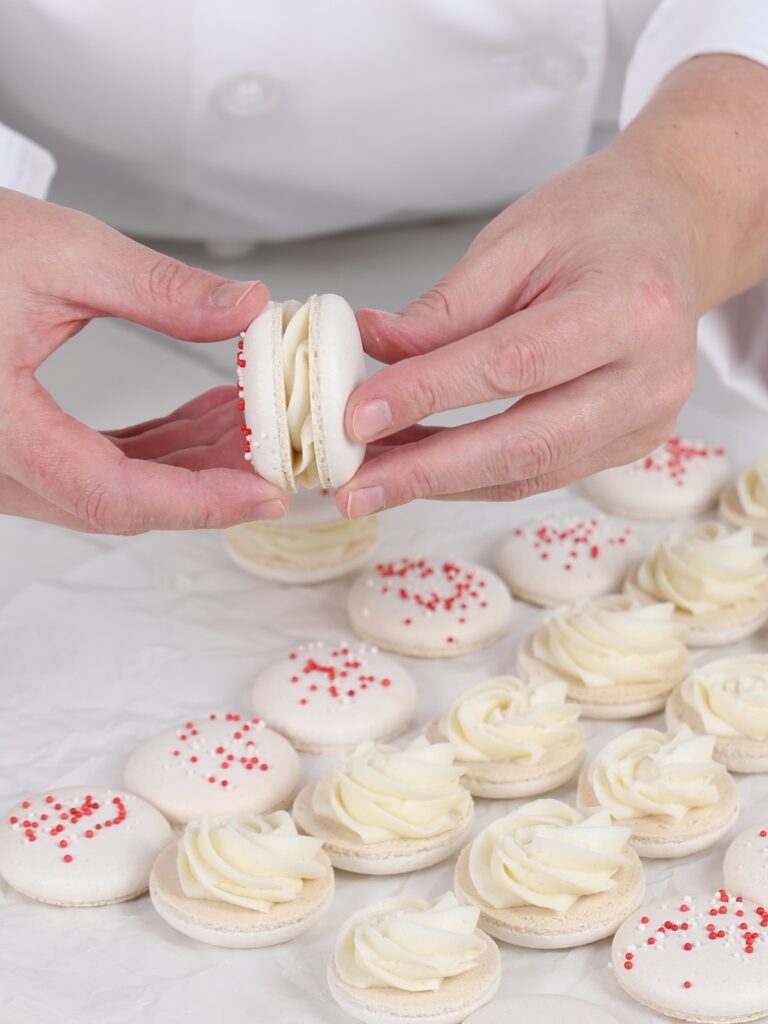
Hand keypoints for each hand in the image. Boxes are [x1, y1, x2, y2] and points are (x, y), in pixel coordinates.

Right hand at [0, 189, 286, 532]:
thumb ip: (158, 290)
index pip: (112, 493)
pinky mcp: (19, 445)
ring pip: (113, 488)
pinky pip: (96, 464)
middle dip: (209, 483)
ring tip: (254, 424)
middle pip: (121, 502)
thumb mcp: (60, 251)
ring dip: (189, 464)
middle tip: (277, 456)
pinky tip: (206, 417)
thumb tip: (245, 308)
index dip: (198, 502)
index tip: (264, 492)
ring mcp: (5, 461)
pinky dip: (158, 450)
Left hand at [337, 55, 767, 517]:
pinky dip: (475, 476)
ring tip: (373, 479)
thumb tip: (373, 350)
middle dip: (427, 472)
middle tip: (354, 489)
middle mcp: (650, 376)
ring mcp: (647, 419)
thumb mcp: (516, 241)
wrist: (673, 230)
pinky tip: (423, 467)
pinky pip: (541, 474)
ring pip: (529, 473)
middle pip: (524, 444)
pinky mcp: (632, 443)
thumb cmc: (600, 221)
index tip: (356, 416)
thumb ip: (446, 309)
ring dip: (442, 481)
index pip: (511, 366)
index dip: (428, 396)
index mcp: (629, 307)